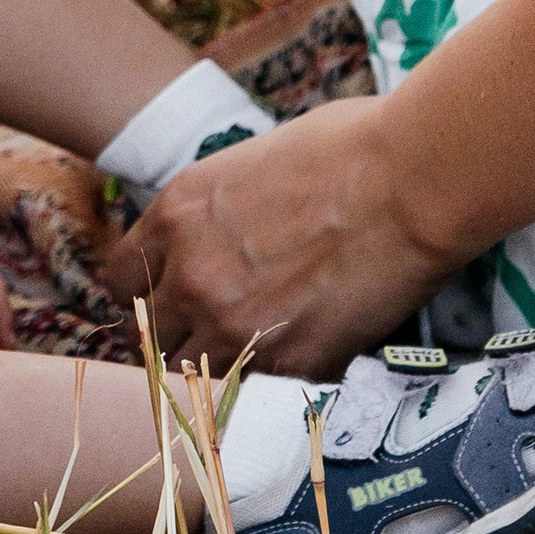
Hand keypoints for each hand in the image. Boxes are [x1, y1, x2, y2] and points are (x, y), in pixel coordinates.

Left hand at [99, 98, 442, 374]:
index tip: (173, 294)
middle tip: (224, 323)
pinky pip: (265, 384)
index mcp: (176, 215)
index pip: (121, 282)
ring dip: (227, 360)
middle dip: (182, 333)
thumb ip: (214, 215)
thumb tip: (216, 241)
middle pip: (153, 337)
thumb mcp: (250, 164)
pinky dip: (284, 369)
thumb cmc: (348, 149)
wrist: (413, 180)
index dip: (147, 291)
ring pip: (200, 372)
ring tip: (270, 336)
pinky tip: (315, 337)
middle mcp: (191, 276)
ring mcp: (236, 327)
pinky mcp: (287, 363)